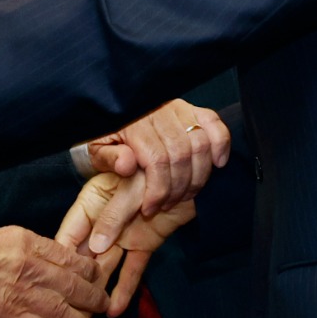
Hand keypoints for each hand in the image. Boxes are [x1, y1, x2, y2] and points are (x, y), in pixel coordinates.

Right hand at [0, 226, 110, 317]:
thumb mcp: (8, 235)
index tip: (98, 277)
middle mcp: (33, 269)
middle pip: (74, 285)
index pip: (71, 258)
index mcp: (31, 244)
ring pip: (65, 312)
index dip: (90, 270)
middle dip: (94, 297)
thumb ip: (35, 245)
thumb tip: (58, 257)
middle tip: (104, 305)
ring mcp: (25, 295)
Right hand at [56, 172, 194, 316]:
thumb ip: (113, 215)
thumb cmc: (151, 166)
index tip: (48, 279)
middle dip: (76, 281)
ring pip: (106, 266)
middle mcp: (102, 222)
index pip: (69, 233)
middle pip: (84, 255)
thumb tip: (96, 248)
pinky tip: (116, 310)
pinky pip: (132, 269)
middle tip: (67, 309)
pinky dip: (125, 289)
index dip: (60, 256)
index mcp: (90, 203)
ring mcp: (123, 235)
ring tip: (87, 317)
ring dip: (98, 290)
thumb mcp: (128, 187)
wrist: (188, 167)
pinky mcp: (143, 244)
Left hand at [85, 99, 227, 219]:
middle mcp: (159, 111)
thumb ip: (109, 158)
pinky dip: (220, 144)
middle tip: (166, 205)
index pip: (156, 160)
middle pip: (181, 155)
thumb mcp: (96, 149)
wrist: (112, 111)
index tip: (149, 209)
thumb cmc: (105, 136)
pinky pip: (213, 122)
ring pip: (200, 143)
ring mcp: (178, 108)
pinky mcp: (191, 108)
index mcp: (134, 123)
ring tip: (184, 193)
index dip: (157, 190)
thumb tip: (127, 164)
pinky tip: (217, 164)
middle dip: (177, 188)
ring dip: (198, 175)